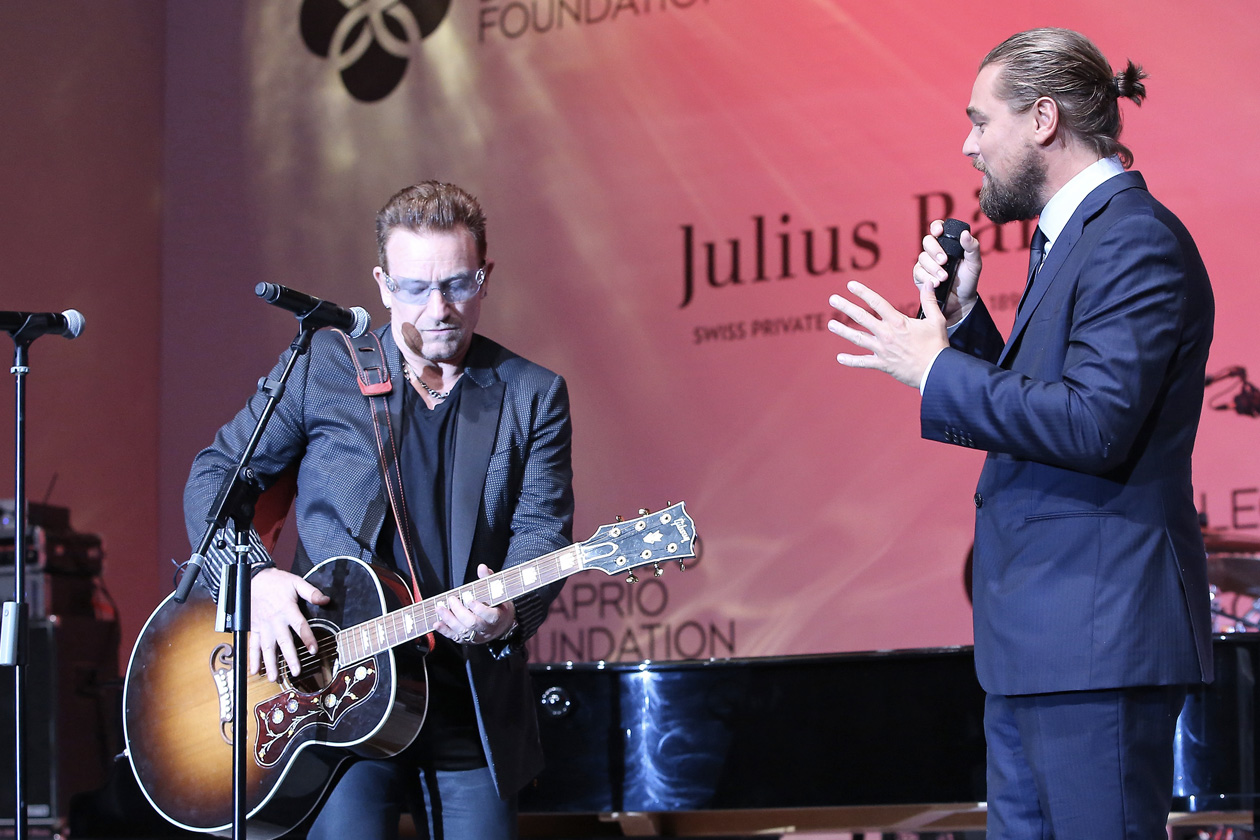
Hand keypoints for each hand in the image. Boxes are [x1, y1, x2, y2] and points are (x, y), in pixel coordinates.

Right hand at [249, 567, 330, 681]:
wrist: (254, 579)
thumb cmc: (276, 581)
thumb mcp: (296, 582)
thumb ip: (311, 592)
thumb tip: (326, 600)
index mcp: (287, 609)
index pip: (300, 626)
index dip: (307, 638)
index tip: (314, 650)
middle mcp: (275, 620)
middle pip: (283, 641)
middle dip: (290, 658)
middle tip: (296, 672)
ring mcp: (263, 626)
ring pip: (267, 647)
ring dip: (270, 663)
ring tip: (274, 677)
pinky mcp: (254, 628)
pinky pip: (253, 645)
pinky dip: (253, 658)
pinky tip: (254, 670)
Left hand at [435, 564, 516, 644]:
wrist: (502, 625)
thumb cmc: (500, 607)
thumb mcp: (499, 593)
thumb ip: (489, 580)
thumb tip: (482, 567)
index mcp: (497, 617)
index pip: (490, 616)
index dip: (480, 609)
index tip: (470, 600)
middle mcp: (486, 628)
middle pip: (473, 623)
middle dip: (459, 611)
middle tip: (452, 600)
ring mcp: (477, 636)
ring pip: (462, 631)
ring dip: (449, 620)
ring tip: (439, 609)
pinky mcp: (468, 640)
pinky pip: (455, 637)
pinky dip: (444, 631)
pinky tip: (437, 623)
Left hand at [828, 279, 947, 387]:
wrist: (936, 372)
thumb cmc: (937, 346)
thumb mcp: (937, 321)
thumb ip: (929, 301)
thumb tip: (929, 282)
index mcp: (898, 322)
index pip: (877, 303)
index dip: (862, 292)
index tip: (850, 285)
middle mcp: (887, 334)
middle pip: (862, 317)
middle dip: (846, 307)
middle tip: (833, 299)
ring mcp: (882, 350)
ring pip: (858, 338)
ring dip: (843, 331)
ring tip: (830, 324)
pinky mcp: (883, 364)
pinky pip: (863, 362)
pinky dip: (851, 361)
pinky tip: (839, 358)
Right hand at [913, 219, 981, 322]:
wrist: (961, 301)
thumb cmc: (967, 281)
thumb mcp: (974, 264)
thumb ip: (972, 248)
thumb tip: (965, 234)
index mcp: (948, 244)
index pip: (938, 228)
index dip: (936, 227)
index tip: (939, 232)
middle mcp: (935, 251)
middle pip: (927, 241)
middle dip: (935, 250)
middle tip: (944, 260)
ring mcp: (926, 263)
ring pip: (922, 257)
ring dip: (934, 268)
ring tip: (944, 278)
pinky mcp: (920, 276)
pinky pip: (918, 272)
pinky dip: (927, 277)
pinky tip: (936, 283)